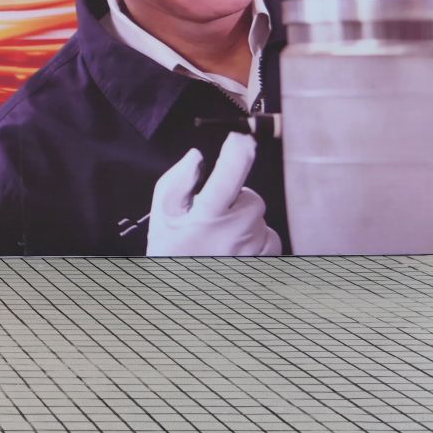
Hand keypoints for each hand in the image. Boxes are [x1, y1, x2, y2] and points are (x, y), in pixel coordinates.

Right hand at [145, 131, 281, 256]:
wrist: (181, 294)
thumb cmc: (171, 252)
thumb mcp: (162, 215)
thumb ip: (177, 181)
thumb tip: (196, 158)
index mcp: (207, 216)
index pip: (228, 176)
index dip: (237, 152)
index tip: (241, 139)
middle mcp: (235, 233)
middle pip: (251, 197)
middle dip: (235, 197)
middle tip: (214, 211)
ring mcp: (253, 250)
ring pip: (261, 217)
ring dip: (246, 218)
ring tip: (222, 232)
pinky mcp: (266, 262)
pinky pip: (271, 238)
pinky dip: (258, 236)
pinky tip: (237, 244)